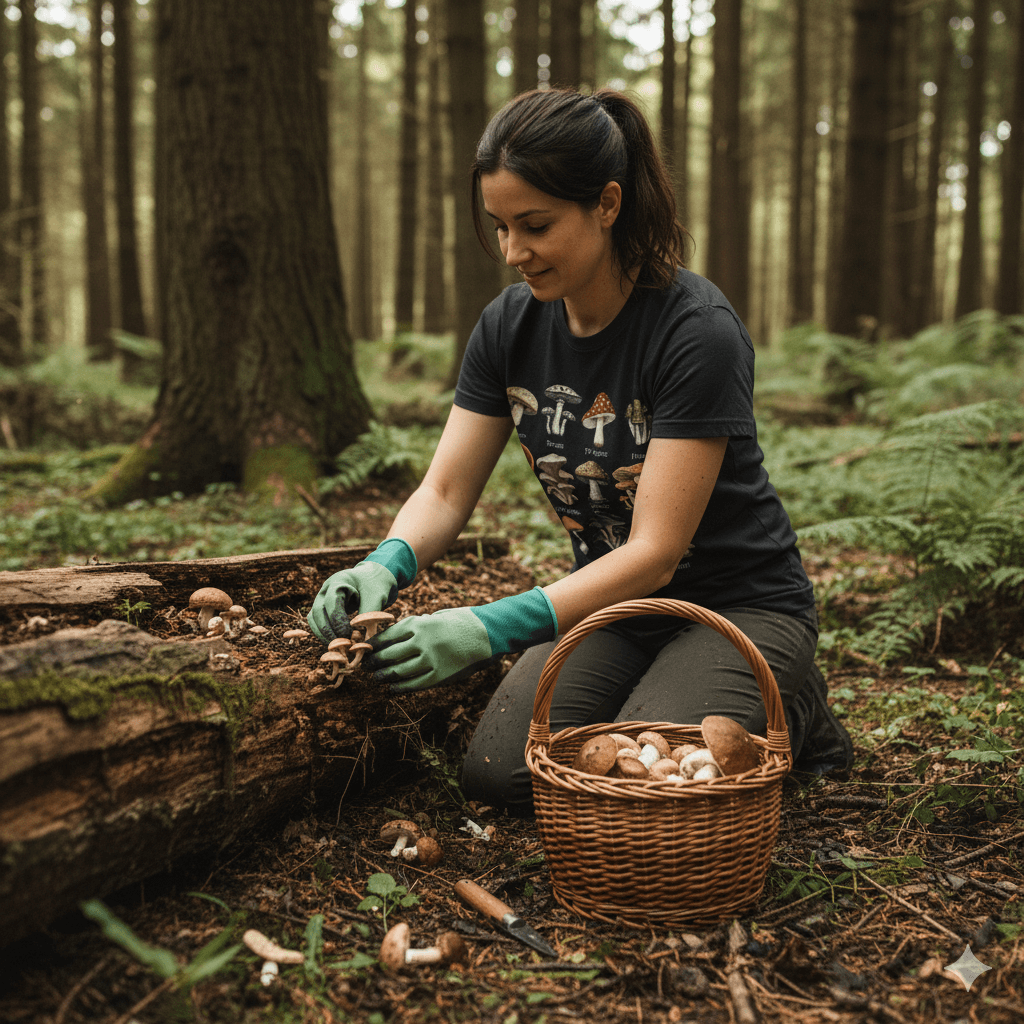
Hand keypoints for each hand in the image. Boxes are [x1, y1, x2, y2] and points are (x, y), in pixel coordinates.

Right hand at [307, 561, 398, 642]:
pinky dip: (322, 633)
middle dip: (328, 630)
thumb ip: (369, 616)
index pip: (332, 602)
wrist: (372, 579)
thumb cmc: (375, 587)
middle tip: (342, 644)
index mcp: (339, 580)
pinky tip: (335, 642)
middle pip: (318, 610)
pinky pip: (316, 621)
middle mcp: (326, 588)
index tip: (348, 635)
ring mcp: (321, 597)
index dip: (338, 621)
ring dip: (323, 634)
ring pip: (313, 618)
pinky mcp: (322, 607)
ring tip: (338, 646)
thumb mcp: (376, 598)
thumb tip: (365, 640)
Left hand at [369, 587, 557, 692]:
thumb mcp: (435, 616)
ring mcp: (430, 659)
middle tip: (366, 666)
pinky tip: (393, 688)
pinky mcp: (439, 675)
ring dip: (384, 676)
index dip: (373, 645)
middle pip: (389, 655)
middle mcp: (421, 641)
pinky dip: (401, 687)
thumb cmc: (460, 622)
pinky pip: (414, 684)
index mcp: (419, 623)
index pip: (387, 636)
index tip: (365, 649)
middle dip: (374, 662)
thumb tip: (395, 637)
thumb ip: (416, 626)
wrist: (487, 634)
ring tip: (376, 678)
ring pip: (399, 671)